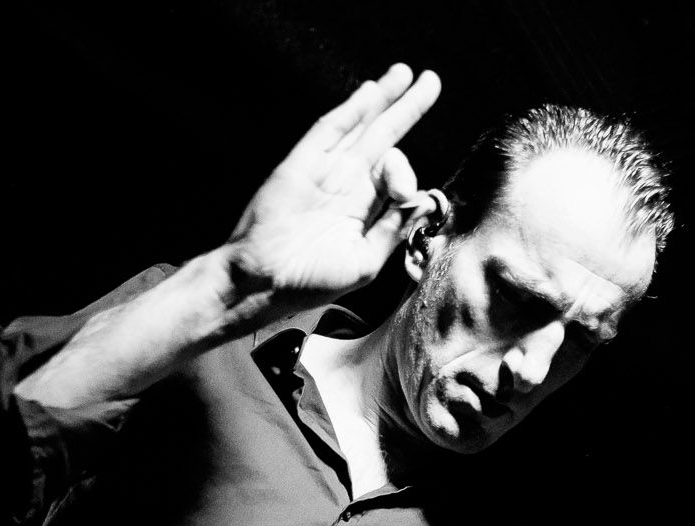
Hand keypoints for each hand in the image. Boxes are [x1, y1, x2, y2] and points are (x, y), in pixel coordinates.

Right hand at [225, 63, 441, 308]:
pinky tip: (371, 92)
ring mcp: (324, 170)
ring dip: (382, 98)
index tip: (405, 190)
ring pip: (359, 125)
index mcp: (362, 209)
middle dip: (407, 108)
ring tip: (406, 73)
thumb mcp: (365, 262)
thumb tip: (425, 199)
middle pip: (383, 137)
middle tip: (431, 80)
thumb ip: (394, 229)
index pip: (395, 175)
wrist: (263, 282)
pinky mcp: (302, 163)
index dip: (406, 173)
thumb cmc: (310, 281)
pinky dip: (350, 111)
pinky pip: (329, 131)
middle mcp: (346, 184)